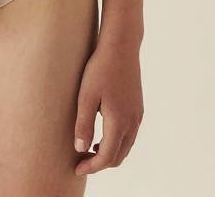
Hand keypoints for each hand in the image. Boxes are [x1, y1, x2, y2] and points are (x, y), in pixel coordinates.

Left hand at [73, 38, 143, 175]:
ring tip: (90, 149)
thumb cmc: (100, 68)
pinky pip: (130, 134)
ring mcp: (137, 115)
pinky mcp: (138, 107)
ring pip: (126, 146)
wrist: (121, 46)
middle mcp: (132, 122)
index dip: (92, 166)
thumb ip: (83, 124)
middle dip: (101, 163)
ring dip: (110, 153)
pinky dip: (117, 142)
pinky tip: (103, 133)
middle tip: (82, 161)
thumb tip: (80, 149)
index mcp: (119, 122)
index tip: (77, 168)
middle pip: (119, 156)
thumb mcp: (86, 96)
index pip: (107, 157)